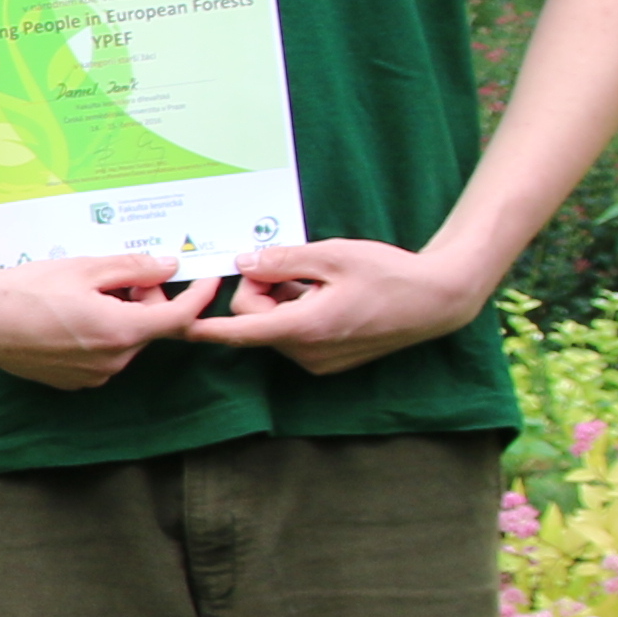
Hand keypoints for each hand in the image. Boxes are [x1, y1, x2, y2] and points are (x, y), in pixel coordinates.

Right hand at [0, 251, 220, 391]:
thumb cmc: (28, 289)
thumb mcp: (85, 267)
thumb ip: (134, 268)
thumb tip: (170, 266)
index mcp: (122, 331)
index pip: (179, 317)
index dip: (199, 296)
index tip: (208, 279)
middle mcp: (114, 361)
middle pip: (150, 327)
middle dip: (146, 300)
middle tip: (121, 275)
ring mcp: (93, 376)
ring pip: (127, 341)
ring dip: (122, 317)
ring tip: (88, 294)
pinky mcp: (74, 382)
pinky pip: (103, 356)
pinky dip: (100, 335)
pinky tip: (71, 316)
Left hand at [201, 239, 489, 374]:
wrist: (438, 300)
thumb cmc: (390, 274)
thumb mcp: (333, 255)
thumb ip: (283, 260)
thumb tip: (244, 263)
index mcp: (304, 328)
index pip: (240, 331)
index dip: (206, 327)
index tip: (179, 326)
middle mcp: (306, 353)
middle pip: (256, 321)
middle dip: (262, 290)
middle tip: (291, 264)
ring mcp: (318, 361)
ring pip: (275, 327)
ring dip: (283, 300)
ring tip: (320, 280)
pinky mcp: (328, 361)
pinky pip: (295, 334)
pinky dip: (299, 311)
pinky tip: (328, 294)